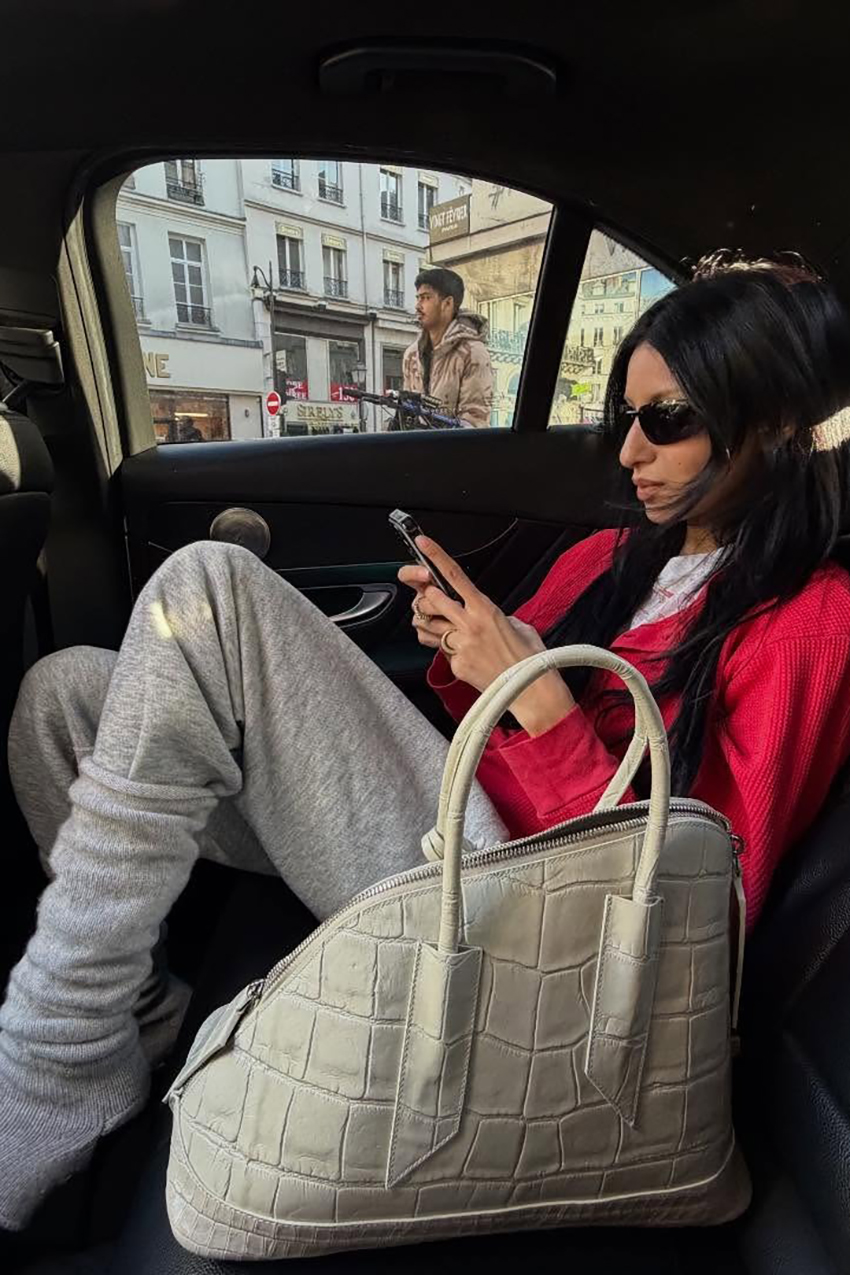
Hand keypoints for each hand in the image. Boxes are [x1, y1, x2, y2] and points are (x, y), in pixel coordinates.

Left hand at [398, 536, 575, 734]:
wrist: (532, 689)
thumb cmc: (529, 657)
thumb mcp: (516, 624)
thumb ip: (491, 614)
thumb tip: (480, 612)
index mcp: (486, 609)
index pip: (454, 576)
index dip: (435, 557)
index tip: (423, 543)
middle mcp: (469, 625)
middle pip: (431, 600)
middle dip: (426, 597)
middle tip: (431, 599)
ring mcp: (461, 646)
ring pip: (429, 627)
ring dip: (431, 623)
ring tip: (446, 628)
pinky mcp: (457, 665)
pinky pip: (442, 652)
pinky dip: (448, 651)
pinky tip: (466, 655)